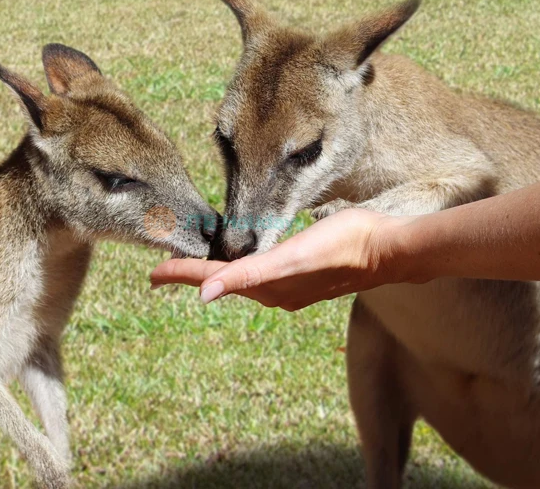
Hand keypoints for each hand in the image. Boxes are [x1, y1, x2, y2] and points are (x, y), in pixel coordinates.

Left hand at [150, 208, 406, 310]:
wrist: (387, 249)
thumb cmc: (343, 245)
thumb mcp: (293, 258)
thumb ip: (248, 276)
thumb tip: (205, 294)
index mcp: (266, 285)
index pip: (213, 279)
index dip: (182, 274)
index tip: (152, 273)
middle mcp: (274, 290)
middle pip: (222, 280)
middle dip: (193, 274)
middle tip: (164, 268)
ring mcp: (290, 286)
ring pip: (240, 279)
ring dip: (216, 272)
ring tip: (197, 264)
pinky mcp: (304, 276)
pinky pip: (260, 276)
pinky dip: (241, 270)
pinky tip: (245, 263)